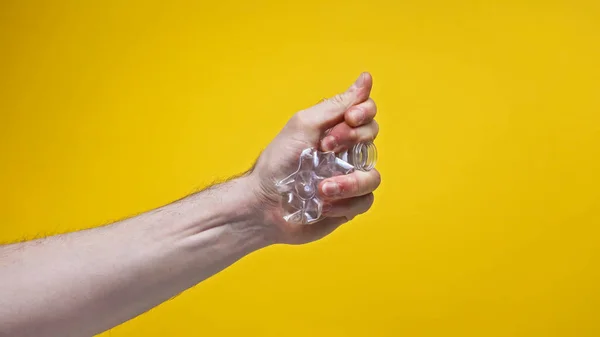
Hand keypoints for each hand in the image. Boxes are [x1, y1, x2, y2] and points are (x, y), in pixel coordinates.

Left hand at [247, 73, 380, 243]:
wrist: (264, 203)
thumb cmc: (279, 162)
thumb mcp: (305, 125)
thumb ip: (337, 105)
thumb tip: (366, 78)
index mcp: (335, 129)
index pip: (366, 112)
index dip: (364, 112)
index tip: (349, 118)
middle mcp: (346, 152)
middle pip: (372, 138)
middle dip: (351, 141)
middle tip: (325, 148)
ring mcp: (348, 179)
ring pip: (372, 176)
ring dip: (349, 181)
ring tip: (322, 188)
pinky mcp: (348, 205)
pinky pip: (365, 201)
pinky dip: (344, 202)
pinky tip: (323, 204)